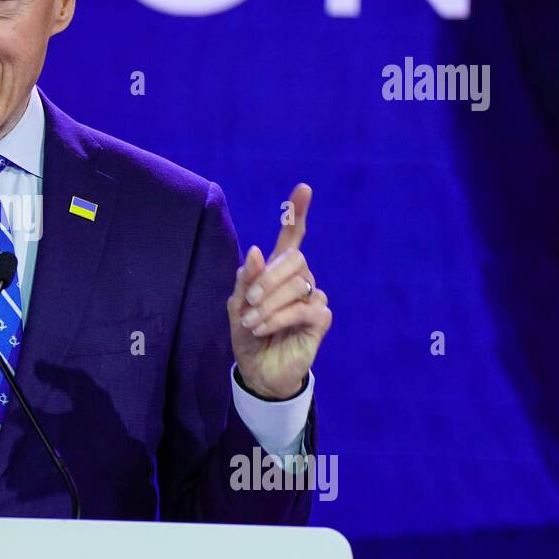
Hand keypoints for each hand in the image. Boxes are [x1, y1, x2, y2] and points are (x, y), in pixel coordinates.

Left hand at [227, 183, 331, 399]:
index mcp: (278, 271)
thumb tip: (256, 250)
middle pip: (294, 259)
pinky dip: (279, 318)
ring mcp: (312, 298)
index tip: (303, 189)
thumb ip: (245, 279)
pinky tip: (264, 328)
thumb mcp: (237, 306)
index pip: (292, 237)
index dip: (297, 214)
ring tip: (252, 323)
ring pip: (297, 285)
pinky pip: (303, 309)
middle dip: (267, 279)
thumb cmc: (248, 335)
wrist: (258, 370)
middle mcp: (299, 279)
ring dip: (268, 304)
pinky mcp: (320, 319)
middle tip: (249, 301)